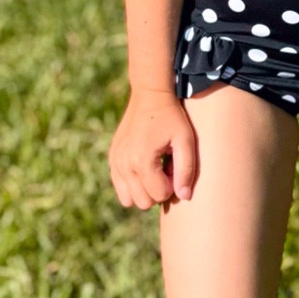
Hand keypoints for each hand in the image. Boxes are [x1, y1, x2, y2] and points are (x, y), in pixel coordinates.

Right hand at [109, 89, 198, 209]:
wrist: (150, 95)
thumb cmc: (172, 117)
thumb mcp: (185, 140)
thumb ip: (186, 170)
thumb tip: (184, 197)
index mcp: (142, 160)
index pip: (159, 195)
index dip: (172, 184)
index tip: (174, 165)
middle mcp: (124, 164)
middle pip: (143, 202)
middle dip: (158, 190)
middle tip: (166, 168)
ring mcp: (115, 162)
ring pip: (129, 200)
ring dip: (145, 189)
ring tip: (155, 169)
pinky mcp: (112, 159)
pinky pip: (120, 188)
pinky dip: (133, 184)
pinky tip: (145, 165)